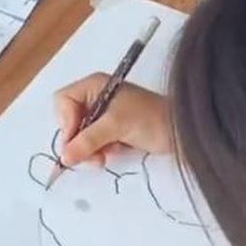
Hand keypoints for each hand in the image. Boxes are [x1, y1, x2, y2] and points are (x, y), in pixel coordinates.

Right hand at [54, 74, 170, 166]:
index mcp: (94, 86)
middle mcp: (95, 98)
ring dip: (87, 150)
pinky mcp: (111, 132)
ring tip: (102, 158)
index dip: (65, 122)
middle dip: (76, 141)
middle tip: (90, 156)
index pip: (63, 102)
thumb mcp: (117, 126)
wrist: (181, 132)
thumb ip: (88, 140)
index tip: (75, 142)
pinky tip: (111, 155)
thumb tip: (65, 156)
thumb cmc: (151, 119)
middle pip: (69, 121)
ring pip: (79, 136)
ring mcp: (103, 116)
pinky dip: (98, 152)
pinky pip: (92, 144)